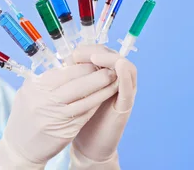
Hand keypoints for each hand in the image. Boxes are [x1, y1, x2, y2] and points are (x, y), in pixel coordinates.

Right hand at [0, 63, 118, 168]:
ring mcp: (56, 117)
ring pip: (85, 99)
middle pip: (77, 84)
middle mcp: (45, 101)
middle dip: (96, 75)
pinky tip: (105, 97)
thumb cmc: (24, 116)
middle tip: (110, 67)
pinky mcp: (66, 130)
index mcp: (35, 87)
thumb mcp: (28, 92)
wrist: (20, 147)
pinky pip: (85, 114)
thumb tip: (67, 66)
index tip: (94, 60)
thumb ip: (46, 80)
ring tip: (113, 80)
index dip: (82, 66)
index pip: (65, 72)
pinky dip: (96, 103)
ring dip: (102, 89)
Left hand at [71, 45, 137, 167]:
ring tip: (95, 58)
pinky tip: (119, 67)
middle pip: (113, 55)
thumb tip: (64, 58)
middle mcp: (115, 81)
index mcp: (102, 75)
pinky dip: (125, 76)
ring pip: (126, 67)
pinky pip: (129, 88)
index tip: (72, 54)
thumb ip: (73, 76)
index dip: (87, 49)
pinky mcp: (125, 106)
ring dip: (111, 59)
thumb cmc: (79, 116)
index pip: (100, 51)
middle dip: (97, 50)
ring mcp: (123, 93)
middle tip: (80, 54)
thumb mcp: (73, 91)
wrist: (88, 145)